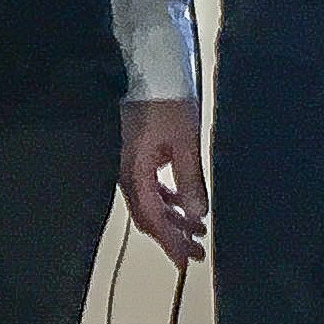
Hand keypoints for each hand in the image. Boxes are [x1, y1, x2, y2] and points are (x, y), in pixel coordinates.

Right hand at [119, 96, 207, 265]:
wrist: (144, 62)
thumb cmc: (165, 98)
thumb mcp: (184, 139)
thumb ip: (190, 179)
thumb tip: (197, 216)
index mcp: (134, 172)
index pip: (152, 217)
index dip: (170, 242)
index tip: (187, 262)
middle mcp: (125, 172)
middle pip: (148, 215)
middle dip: (172, 235)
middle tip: (197, 252)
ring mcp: (126, 162)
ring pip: (149, 201)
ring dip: (172, 217)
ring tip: (197, 229)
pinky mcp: (132, 152)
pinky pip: (147, 185)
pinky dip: (166, 197)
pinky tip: (182, 200)